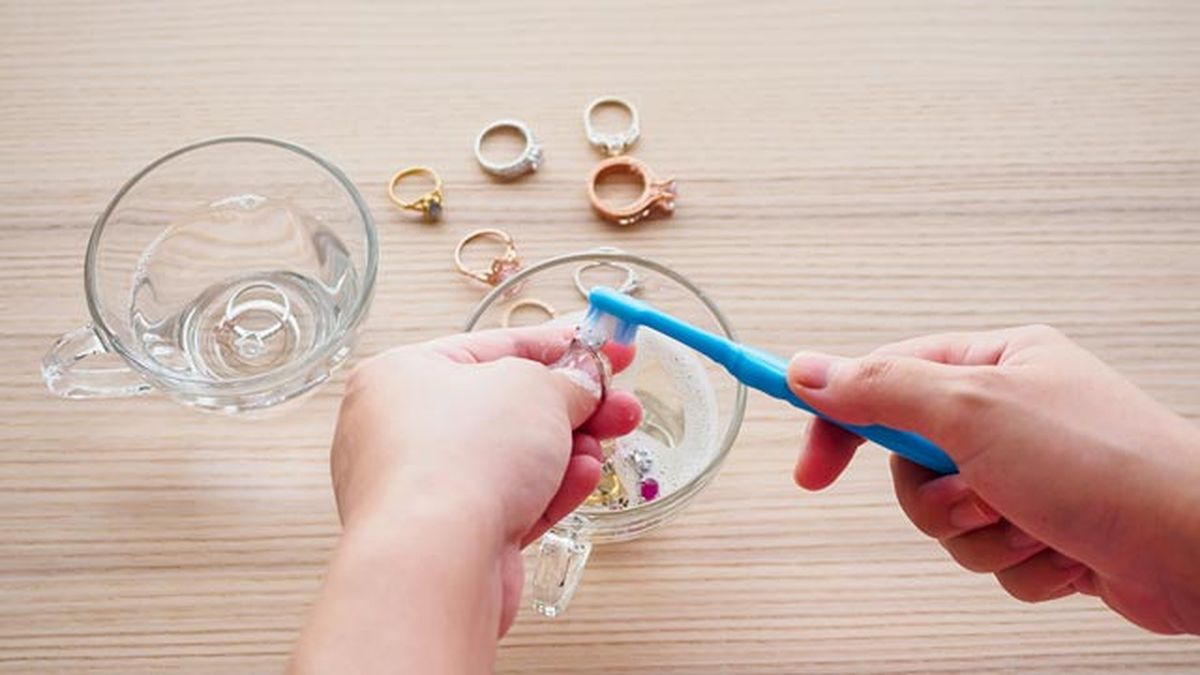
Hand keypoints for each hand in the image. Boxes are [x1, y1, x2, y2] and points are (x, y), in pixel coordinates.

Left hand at [290, 326, 639, 673]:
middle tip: (621, 401)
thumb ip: (568, 380)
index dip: (561, 345)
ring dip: (569, 447)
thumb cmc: (461, 456)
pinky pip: (510, 503)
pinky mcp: (452, 539)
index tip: (606, 346)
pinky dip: (551, 488)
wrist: (436, 561)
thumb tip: (585, 382)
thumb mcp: (535, 389)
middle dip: (575, 404)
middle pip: (508, 407)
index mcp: (404, 375)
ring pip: (513, 459)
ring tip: (611, 436)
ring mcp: (426, 489)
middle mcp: (404, 431)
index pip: (495, 347)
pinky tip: (586, 475)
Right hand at [787, 325, 1199, 634]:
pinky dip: (1019, 564)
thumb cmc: (1105, 466)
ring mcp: (1031, 474)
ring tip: (1032, 524)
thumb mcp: (972, 410)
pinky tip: (1062, 551)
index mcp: (996, 362)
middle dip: (936, 496)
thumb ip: (880, 388)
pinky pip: (990, 557)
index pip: (885, 378)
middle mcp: (1012, 414)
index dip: (838, 420)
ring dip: (981, 535)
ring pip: (947, 519)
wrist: (1198, 548)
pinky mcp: (1049, 529)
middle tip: (973, 493)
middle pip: (910, 463)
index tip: (810, 466)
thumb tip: (810, 369)